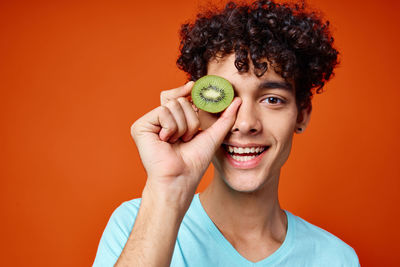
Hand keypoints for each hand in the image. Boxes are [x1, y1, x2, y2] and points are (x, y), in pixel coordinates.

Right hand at [130, 81, 240, 206]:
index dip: (185, 90)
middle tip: (186, 138)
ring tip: (177, 142)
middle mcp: (159, 120)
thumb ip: (225, 117)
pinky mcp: (140, 126)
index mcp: (173, 121)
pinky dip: (171, 127)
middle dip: (191, 120)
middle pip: (180, 100)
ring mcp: (149, 123)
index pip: (178, 97)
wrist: (181, 178)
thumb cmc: (194, 162)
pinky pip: (163, 112)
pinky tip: (166, 141)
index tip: (194, 86)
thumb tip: (238, 100)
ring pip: (173, 105)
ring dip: (183, 127)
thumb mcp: (213, 135)